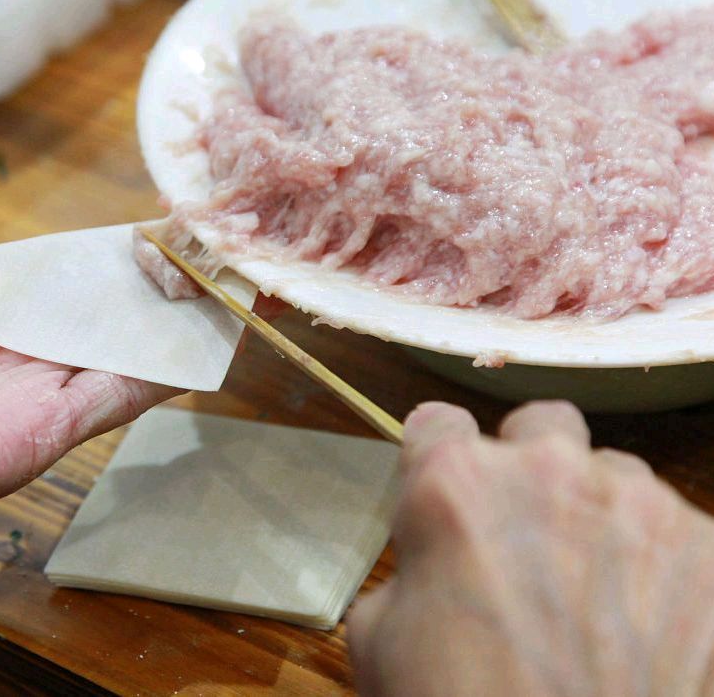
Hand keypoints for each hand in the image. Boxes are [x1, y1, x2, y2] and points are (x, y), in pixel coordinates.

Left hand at [0, 124, 174, 673]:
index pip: (44, 272)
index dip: (98, 249)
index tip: (154, 222)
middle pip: (91, 313)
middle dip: (152, 283)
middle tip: (212, 244)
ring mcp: (14, 395)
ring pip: (113, 354)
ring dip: (170, 322)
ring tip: (230, 279)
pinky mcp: (26, 437)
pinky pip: (107, 400)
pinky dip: (159, 370)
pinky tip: (205, 335)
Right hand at [347, 401, 713, 695]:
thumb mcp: (378, 637)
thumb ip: (411, 567)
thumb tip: (437, 561)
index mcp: (455, 483)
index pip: (439, 422)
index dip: (437, 458)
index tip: (445, 488)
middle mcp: (549, 472)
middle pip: (540, 425)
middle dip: (528, 466)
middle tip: (524, 531)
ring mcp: (639, 505)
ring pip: (616, 477)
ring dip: (598, 516)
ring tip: (593, 592)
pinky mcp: (708, 550)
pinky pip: (677, 532)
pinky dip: (658, 567)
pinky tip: (642, 626)